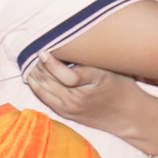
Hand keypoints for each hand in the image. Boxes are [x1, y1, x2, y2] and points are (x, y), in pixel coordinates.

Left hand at [22, 51, 157, 150]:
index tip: (42, 50)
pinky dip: (36, 86)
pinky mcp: (66, 113)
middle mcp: (79, 98)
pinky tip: (31, 76)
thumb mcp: (110, 68)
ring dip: (34, 74)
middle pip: (50, 80)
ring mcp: (71, 108)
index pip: (66, 75)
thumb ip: (89, 59)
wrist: (129, 115)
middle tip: (29, 50)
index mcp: (93, 83)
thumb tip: (67, 41)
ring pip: (44, 89)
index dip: (51, 62)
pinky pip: (44, 98)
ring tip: (28, 60)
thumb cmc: (122, 86)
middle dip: (37, 65)